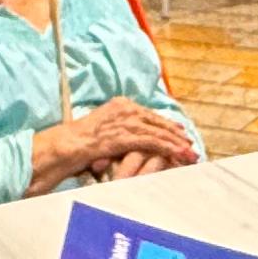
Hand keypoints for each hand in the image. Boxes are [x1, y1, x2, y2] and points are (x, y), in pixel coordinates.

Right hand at [31, 97, 198, 188]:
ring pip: (159, 132)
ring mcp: (126, 120)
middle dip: (176, 134)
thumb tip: (131, 140)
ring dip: (176, 144)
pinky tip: (179, 154)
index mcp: (120, 104)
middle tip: (190, 144)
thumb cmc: (80, 142)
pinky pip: (153, 141)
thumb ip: (119, 130)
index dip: (166, 125)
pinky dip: (168, 148)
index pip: (149, 115)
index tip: (179, 132)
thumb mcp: (103, 130)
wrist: (67, 145)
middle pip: (157, 121)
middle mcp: (125, 108)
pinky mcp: (127, 134)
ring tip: (190, 153)